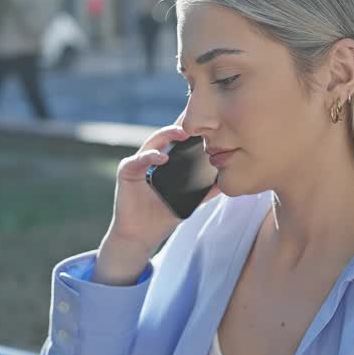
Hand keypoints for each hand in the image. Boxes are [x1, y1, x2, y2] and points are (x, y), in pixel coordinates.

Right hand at [95, 121, 218, 282]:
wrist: (141, 236)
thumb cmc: (163, 217)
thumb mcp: (189, 202)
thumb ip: (205, 191)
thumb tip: (226, 183)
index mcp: (166, 161)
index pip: (180, 140)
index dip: (192, 129)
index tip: (208, 120)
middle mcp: (152, 157)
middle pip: (168, 135)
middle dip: (182, 124)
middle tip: (197, 118)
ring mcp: (139, 162)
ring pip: (154, 141)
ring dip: (168, 135)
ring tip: (183, 133)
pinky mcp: (127, 171)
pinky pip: (138, 160)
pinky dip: (150, 157)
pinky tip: (162, 158)